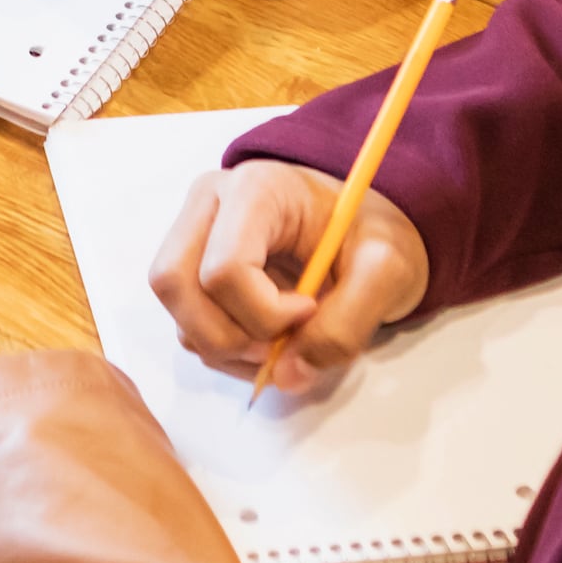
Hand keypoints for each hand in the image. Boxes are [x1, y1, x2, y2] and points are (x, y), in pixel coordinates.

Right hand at [146, 155, 433, 400]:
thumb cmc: (371, 239)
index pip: (224, 266)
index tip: (310, 309)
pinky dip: (228, 354)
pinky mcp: (192, 275)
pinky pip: (188, 330)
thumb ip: (346, 324)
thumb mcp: (386, 271)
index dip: (265, 311)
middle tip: (284, 345)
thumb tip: (287, 373)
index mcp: (255, 189)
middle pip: (175, 284)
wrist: (363, 235)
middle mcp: (209, 205)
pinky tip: (268, 341)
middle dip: (230, 336)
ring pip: (179, 315)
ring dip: (231, 351)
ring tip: (285, 344)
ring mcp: (192, 238)